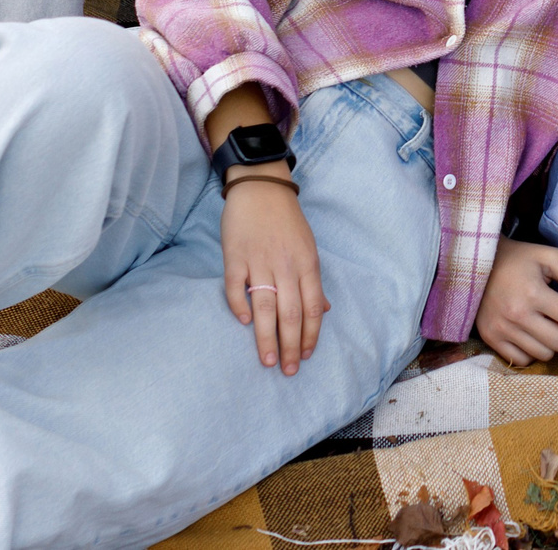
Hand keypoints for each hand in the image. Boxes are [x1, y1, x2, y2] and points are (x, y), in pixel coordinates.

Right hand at [221, 178, 328, 374]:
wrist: (261, 187)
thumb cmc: (287, 221)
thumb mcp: (308, 247)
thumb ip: (312, 281)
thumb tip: (322, 311)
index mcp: (307, 264)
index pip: (312, 308)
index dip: (310, 335)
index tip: (305, 357)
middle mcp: (285, 266)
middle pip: (290, 314)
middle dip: (291, 346)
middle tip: (288, 370)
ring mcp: (259, 262)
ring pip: (265, 307)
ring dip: (267, 337)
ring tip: (268, 361)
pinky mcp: (234, 257)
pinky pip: (235, 287)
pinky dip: (238, 307)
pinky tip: (243, 324)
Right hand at [475, 239, 557, 366]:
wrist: (477, 262)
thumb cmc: (520, 258)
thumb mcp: (551, 257)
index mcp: (533, 293)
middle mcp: (516, 315)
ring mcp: (501, 329)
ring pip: (544, 355)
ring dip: (549, 341)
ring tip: (543, 322)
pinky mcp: (490, 338)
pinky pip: (522, 361)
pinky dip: (530, 350)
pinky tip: (528, 332)